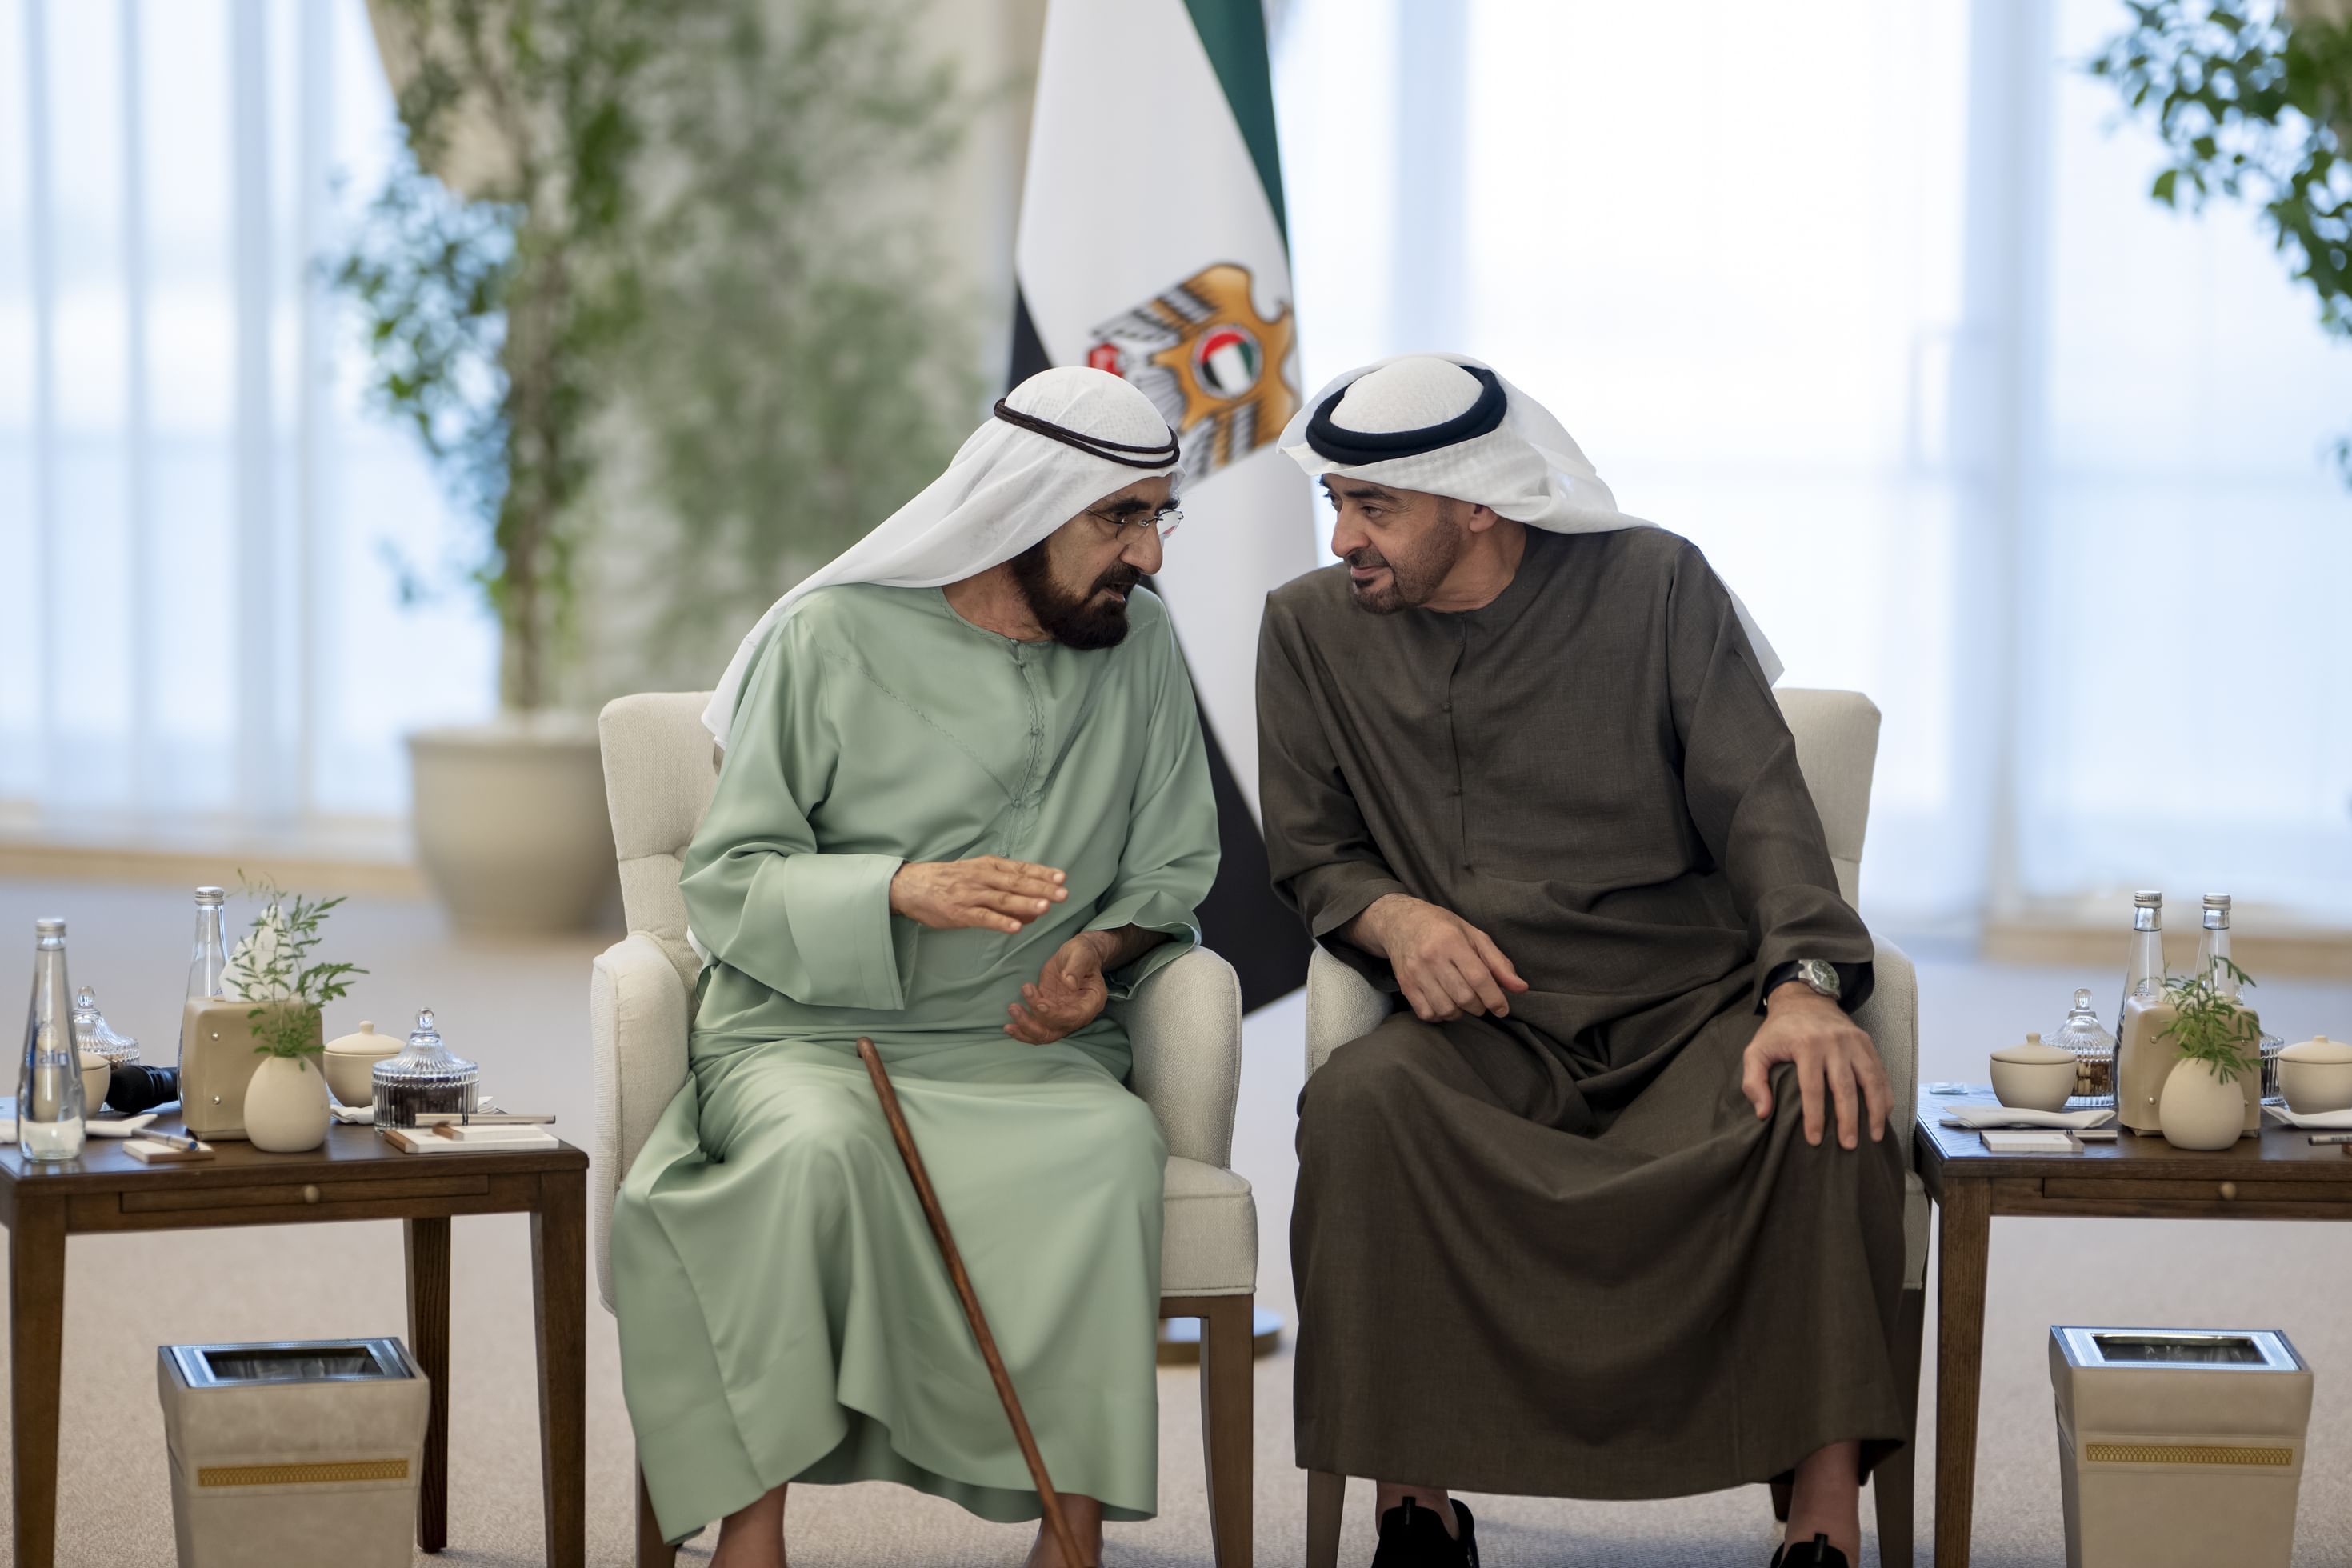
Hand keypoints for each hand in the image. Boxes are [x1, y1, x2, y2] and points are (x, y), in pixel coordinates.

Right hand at [889, 857, 1066, 932]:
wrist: (912, 885)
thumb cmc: (948, 880)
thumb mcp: (976, 872)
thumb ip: (1003, 885)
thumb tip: (1033, 903)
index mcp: (988, 866)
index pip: (1020, 869)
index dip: (1041, 873)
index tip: (1061, 877)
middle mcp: (982, 878)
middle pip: (1016, 883)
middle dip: (1041, 889)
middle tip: (1063, 894)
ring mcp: (971, 895)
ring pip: (1003, 899)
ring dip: (1025, 904)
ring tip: (1045, 908)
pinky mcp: (960, 913)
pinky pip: (984, 918)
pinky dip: (1000, 922)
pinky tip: (1016, 927)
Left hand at [1005, 933, 1110, 1043]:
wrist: (1076, 956)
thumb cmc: (1083, 953)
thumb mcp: (1082, 953)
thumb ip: (1077, 967)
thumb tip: (1069, 983)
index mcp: (1091, 1002)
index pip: (1074, 1017)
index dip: (1056, 1014)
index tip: (1039, 1003)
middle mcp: (1077, 1014)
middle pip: (1055, 1030)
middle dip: (1033, 1024)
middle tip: (1015, 1008)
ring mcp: (1061, 1015)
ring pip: (1043, 1034)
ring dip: (1025, 1028)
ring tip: (1012, 1010)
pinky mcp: (1048, 1012)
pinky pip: (1036, 1027)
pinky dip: (1022, 1029)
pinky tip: (1008, 1026)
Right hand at [1351, 894, 1528, 1023]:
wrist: (1400, 922)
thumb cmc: (1442, 927)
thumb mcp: (1473, 936)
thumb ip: (1498, 963)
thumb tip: (1521, 988)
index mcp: (1452, 941)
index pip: (1478, 978)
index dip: (1495, 998)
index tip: (1503, 1008)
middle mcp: (1431, 957)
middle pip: (1464, 997)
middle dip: (1479, 1006)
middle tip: (1481, 1000)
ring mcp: (1415, 973)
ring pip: (1446, 1009)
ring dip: (1461, 1012)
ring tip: (1462, 1000)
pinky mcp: (1405, 985)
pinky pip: (1427, 1013)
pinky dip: (1441, 1015)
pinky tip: (1445, 1002)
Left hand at [1741, 984, 1890, 1148]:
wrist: (1804, 998)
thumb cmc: (1779, 1031)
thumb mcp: (1756, 1050)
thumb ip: (1753, 1081)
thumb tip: (1764, 1113)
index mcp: (1805, 1045)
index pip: (1812, 1088)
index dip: (1814, 1117)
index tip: (1814, 1140)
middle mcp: (1833, 1043)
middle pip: (1845, 1087)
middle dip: (1848, 1119)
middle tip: (1849, 1146)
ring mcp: (1853, 1041)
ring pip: (1870, 1080)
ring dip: (1875, 1110)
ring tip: (1874, 1135)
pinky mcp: (1866, 1041)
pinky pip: (1880, 1071)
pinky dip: (1885, 1094)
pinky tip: (1885, 1114)